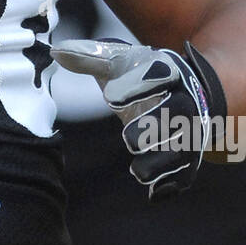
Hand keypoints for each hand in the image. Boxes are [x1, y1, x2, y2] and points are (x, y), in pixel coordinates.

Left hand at [50, 38, 223, 198]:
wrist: (187, 90)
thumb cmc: (143, 75)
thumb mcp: (120, 62)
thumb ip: (90, 57)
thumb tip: (56, 52)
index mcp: (166, 72)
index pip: (159, 75)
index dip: (138, 85)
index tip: (112, 96)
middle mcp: (183, 101)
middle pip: (179, 113)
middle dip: (155, 126)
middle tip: (129, 137)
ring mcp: (188, 130)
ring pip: (184, 148)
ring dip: (162, 162)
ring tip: (137, 170)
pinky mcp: (187, 156)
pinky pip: (185, 173)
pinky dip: (171, 184)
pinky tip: (155, 193)